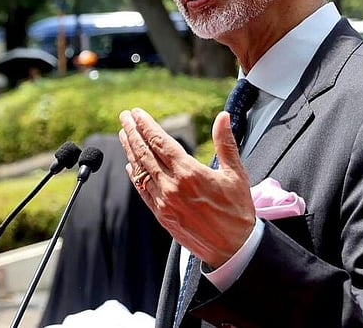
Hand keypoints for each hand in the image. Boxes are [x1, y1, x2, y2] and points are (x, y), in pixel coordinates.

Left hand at [118, 108, 254, 266]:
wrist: (233, 250)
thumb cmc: (238, 211)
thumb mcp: (236, 174)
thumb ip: (226, 144)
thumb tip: (223, 117)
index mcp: (189, 173)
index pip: (160, 142)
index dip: (146, 125)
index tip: (136, 113)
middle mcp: (172, 186)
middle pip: (145, 153)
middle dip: (133, 132)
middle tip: (125, 117)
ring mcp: (164, 201)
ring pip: (140, 170)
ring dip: (130, 150)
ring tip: (123, 134)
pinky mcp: (161, 215)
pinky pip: (142, 191)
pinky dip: (134, 175)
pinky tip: (129, 165)